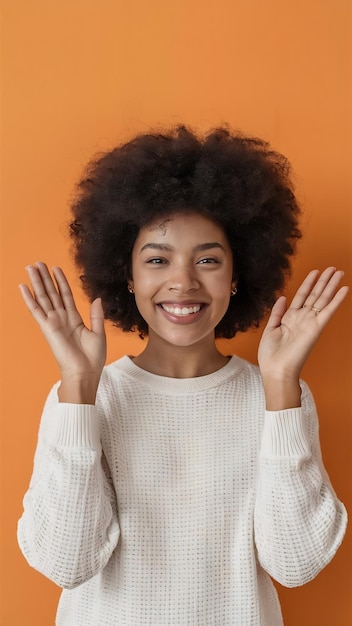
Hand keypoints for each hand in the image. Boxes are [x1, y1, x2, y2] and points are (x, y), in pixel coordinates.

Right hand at [19, 262, 106, 401]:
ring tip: (31, 267)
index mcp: (74, 320)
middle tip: (38, 263)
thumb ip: (96, 315)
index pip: (66, 296)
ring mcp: (53, 322)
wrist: (84, 373)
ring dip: (37, 282)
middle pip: (52, 293)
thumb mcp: (99, 333)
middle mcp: (61, 319)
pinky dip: (29, 298)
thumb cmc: (92, 358)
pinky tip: (23, 287)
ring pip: (43, 297)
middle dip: (45, 278)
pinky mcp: (47, 328)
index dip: (61, 282)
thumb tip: (97, 299)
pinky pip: (36, 310)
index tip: (56, 269)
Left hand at [258, 267, 348, 407]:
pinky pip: (328, 311)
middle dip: (324, 281)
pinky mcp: (316, 328)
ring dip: (331, 285)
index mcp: (290, 318)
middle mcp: (302, 319)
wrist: (276, 370)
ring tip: (339, 272)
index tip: (315, 272)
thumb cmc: (271, 356)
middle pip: (315, 295)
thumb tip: (282, 297)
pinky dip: (337, 300)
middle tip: (333, 268)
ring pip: (323, 299)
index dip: (308, 283)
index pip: (302, 296)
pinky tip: (344, 289)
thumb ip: (277, 312)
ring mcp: (310, 322)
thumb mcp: (270, 329)